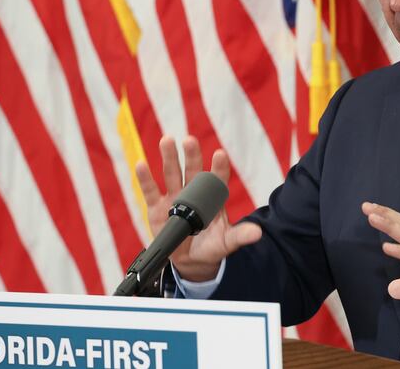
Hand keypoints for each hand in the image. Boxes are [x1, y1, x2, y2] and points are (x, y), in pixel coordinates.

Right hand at [136, 135, 261, 281]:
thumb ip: (239, 235)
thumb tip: (257, 233)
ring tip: (167, 140)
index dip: (219, 167)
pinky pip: (151, 191)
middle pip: (193, 171)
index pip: (217, 179)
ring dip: (169, 158)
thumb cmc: (212, 245)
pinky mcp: (157, 208)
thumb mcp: (227, 242)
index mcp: (211, 198)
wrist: (192, 260)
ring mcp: (174, 198)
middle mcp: (193, 192)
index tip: (220, 155)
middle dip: (191, 155)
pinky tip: (141, 164)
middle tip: (190, 140)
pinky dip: (145, 178)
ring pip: (171, 174)